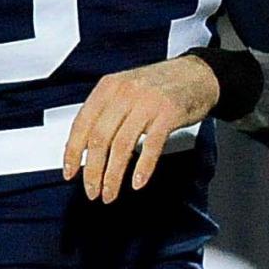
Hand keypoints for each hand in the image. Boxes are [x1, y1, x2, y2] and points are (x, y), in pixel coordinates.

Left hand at [64, 54, 220, 201]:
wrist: (198, 75)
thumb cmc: (161, 86)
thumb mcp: (126, 90)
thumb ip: (107, 113)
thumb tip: (87, 149)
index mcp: (109, 87)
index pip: (81, 123)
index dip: (73, 152)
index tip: (71, 173)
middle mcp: (124, 93)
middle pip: (99, 139)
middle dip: (93, 171)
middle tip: (92, 191)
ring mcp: (147, 103)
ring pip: (121, 145)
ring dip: (113, 175)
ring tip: (110, 193)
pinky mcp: (168, 114)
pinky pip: (151, 146)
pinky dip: (143, 168)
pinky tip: (137, 182)